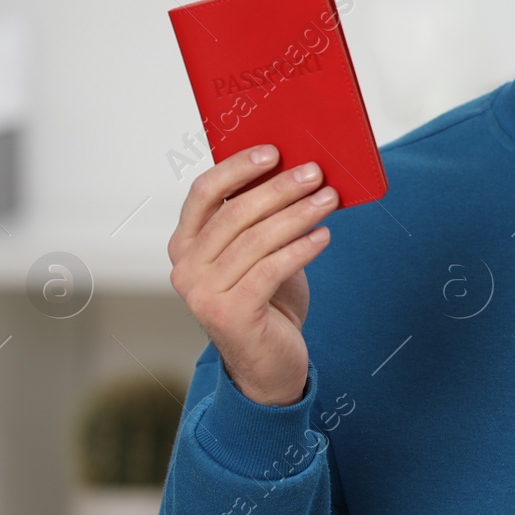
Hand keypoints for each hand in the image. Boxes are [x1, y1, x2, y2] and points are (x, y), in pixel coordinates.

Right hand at [167, 145, 337, 405]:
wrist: (268, 363)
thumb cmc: (265, 299)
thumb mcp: (258, 254)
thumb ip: (259, 219)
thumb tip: (294, 169)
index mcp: (185, 244)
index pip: (204, 193)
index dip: (237, 168)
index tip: (273, 151)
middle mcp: (186, 268)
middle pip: (235, 214)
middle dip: (280, 188)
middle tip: (315, 172)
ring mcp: (203, 294)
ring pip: (256, 241)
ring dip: (298, 214)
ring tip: (329, 199)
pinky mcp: (230, 315)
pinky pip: (270, 270)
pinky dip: (300, 249)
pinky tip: (324, 236)